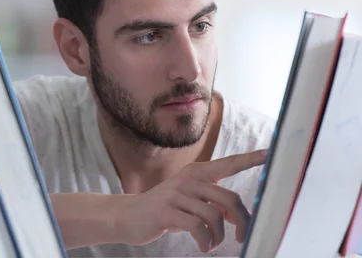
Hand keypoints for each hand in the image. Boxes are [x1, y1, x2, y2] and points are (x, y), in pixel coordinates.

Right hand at [116, 149, 266, 252]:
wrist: (131, 216)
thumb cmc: (167, 209)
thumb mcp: (191, 201)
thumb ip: (214, 204)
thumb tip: (239, 218)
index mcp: (196, 173)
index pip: (228, 163)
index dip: (249, 159)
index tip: (269, 154)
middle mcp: (188, 179)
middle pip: (229, 198)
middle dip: (242, 222)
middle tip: (241, 237)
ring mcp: (176, 194)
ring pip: (215, 216)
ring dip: (220, 237)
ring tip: (213, 244)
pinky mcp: (167, 211)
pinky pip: (198, 228)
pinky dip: (206, 242)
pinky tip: (203, 246)